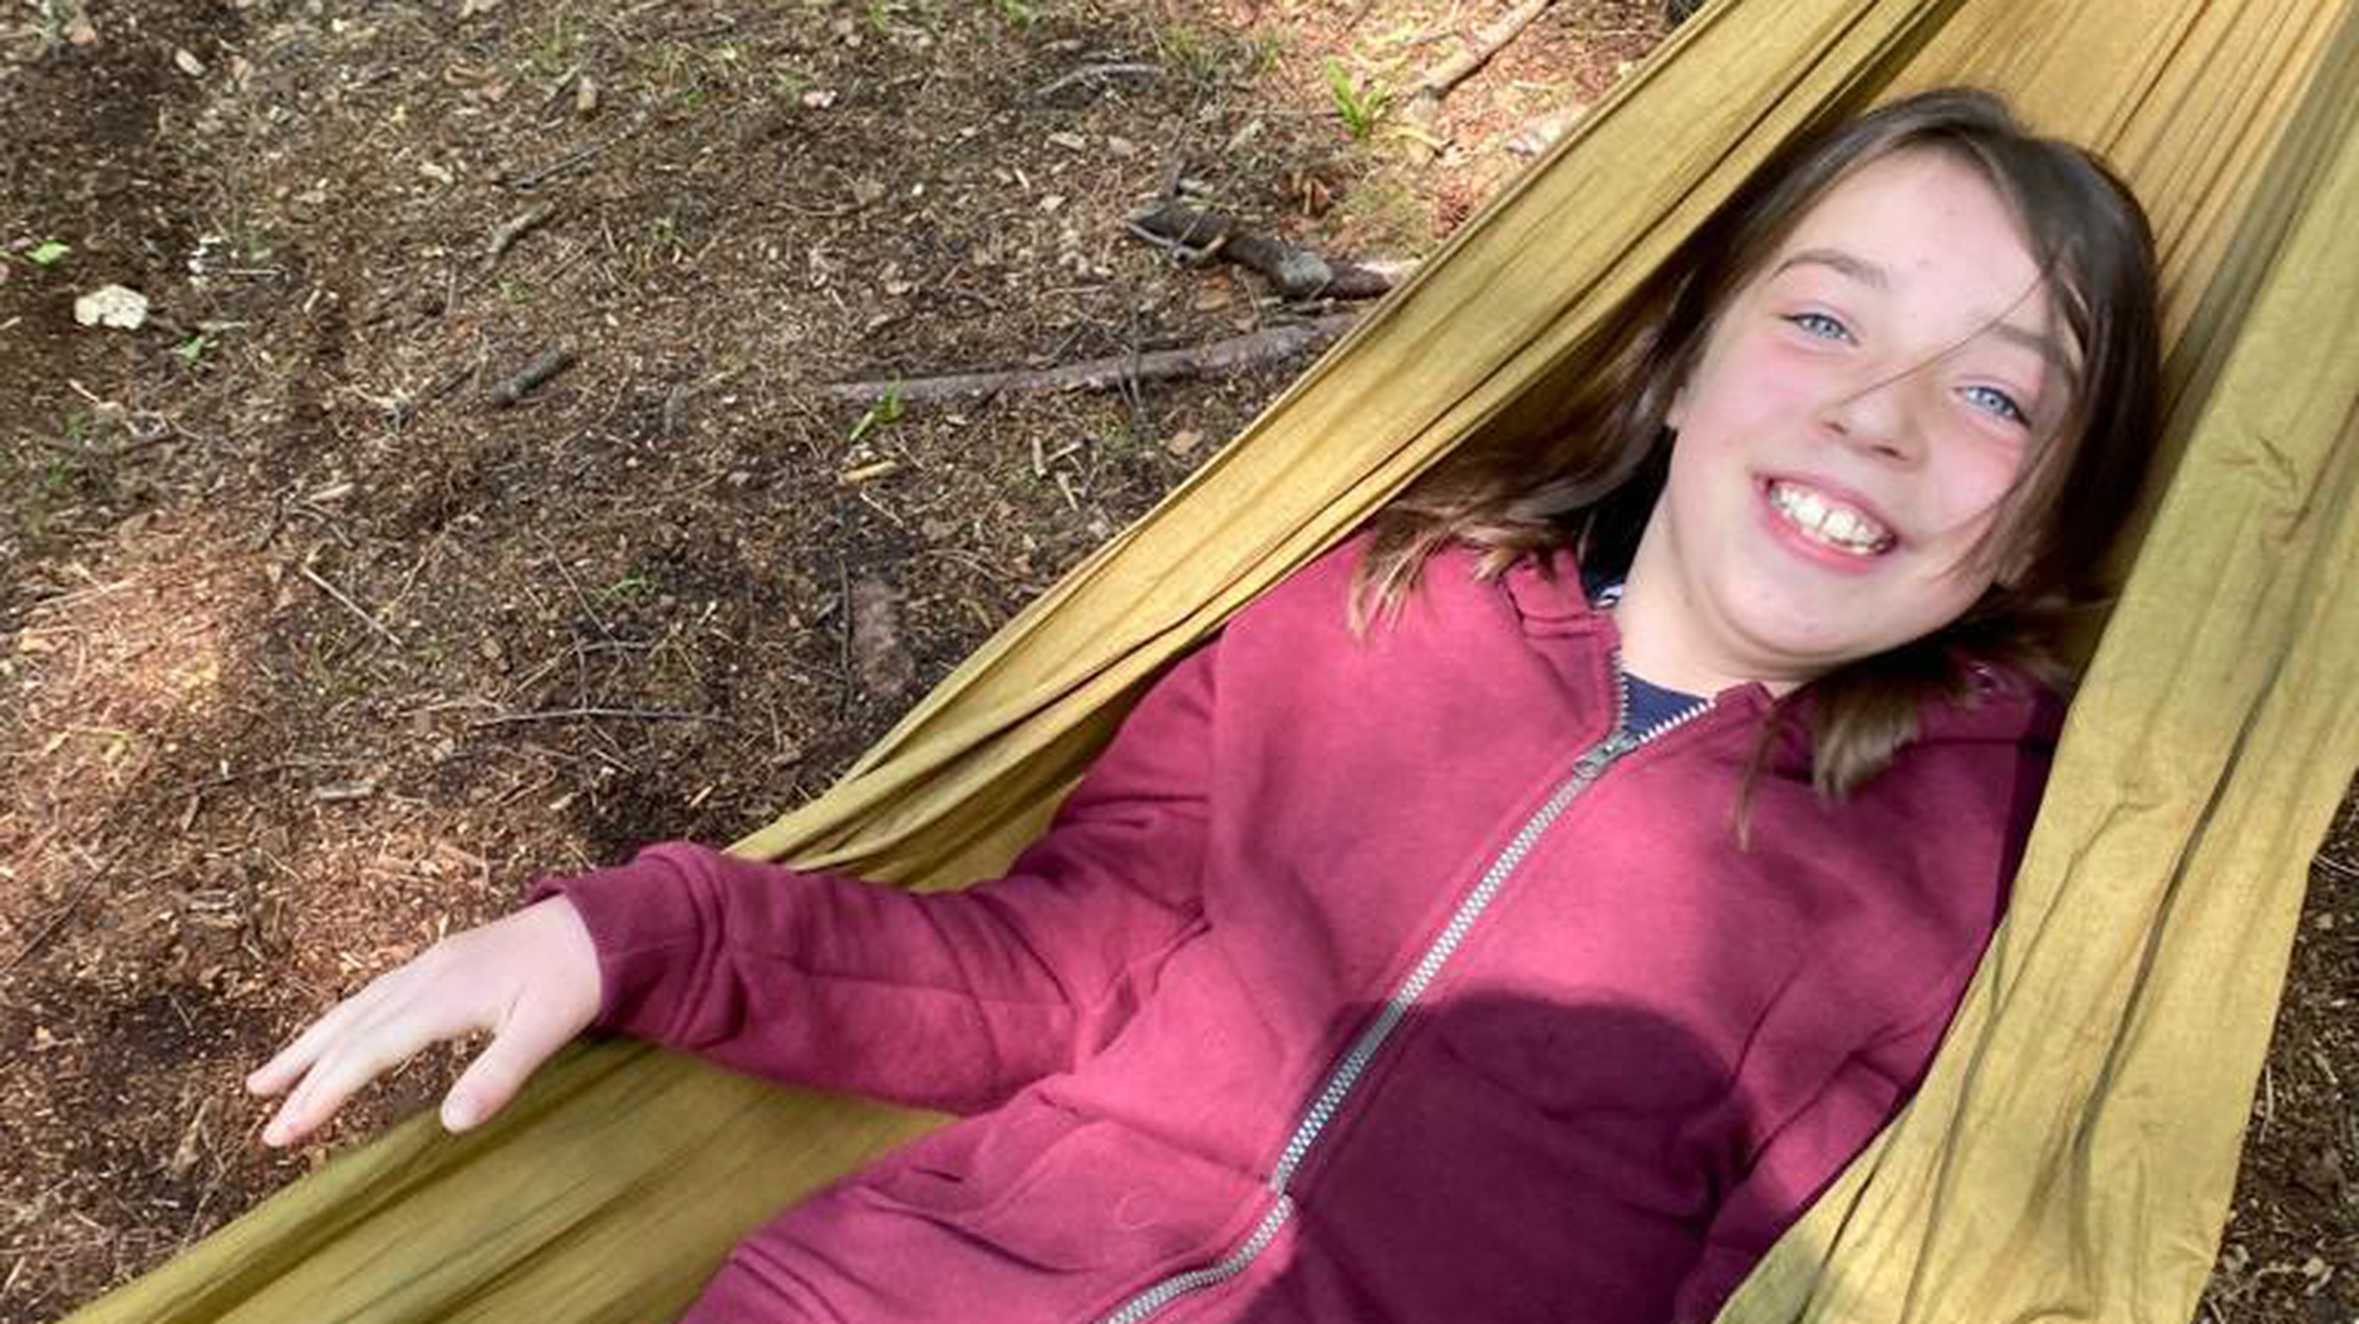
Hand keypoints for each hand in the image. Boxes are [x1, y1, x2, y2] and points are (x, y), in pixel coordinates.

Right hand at [245, 895, 601, 1146]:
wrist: (599, 924)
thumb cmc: (575, 979)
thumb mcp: (547, 1031)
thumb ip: (500, 1075)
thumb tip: (451, 1124)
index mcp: (443, 997)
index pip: (367, 1051)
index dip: (323, 1093)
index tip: (286, 1131)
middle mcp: (423, 977)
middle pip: (347, 1030)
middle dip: (301, 1078)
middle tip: (265, 1128)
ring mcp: (428, 966)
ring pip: (354, 1009)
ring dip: (309, 1047)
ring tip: (266, 1082)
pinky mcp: (439, 962)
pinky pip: (373, 996)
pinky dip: (342, 1023)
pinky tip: (335, 1038)